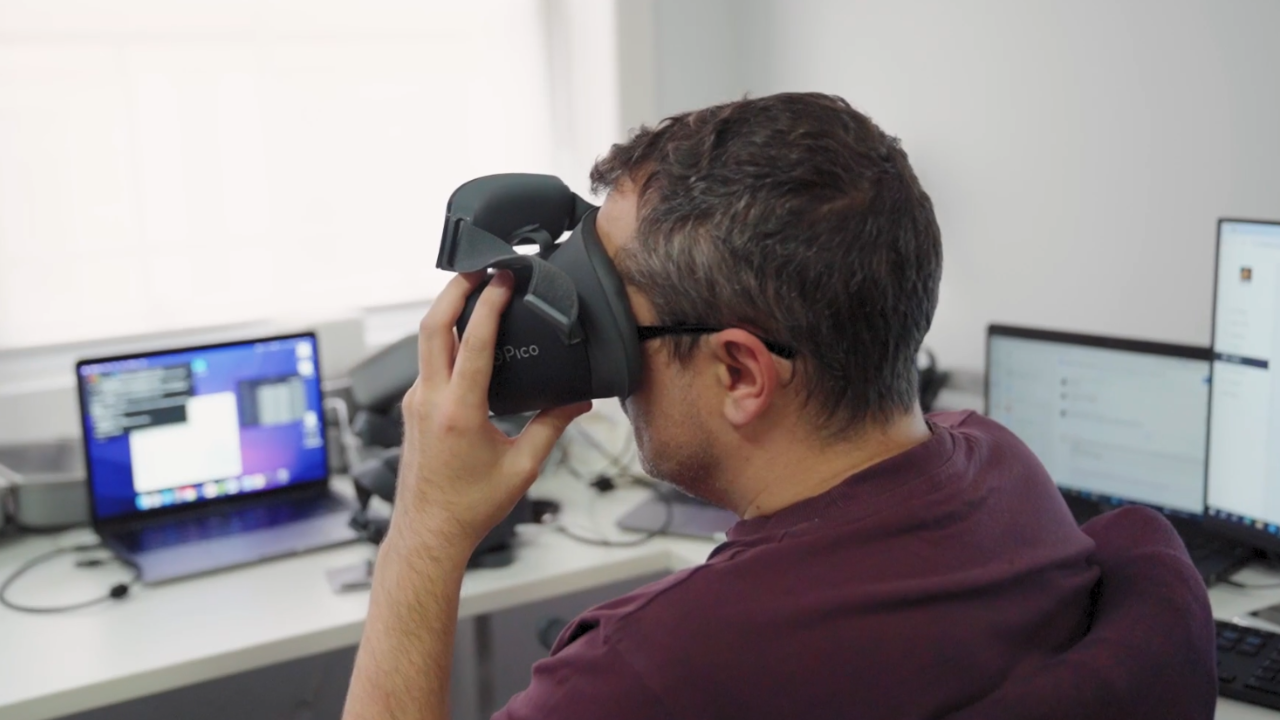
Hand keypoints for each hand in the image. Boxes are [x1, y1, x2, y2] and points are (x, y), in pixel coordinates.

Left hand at [390, 270, 590, 552]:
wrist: (429, 533)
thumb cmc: (470, 507)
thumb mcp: (523, 466)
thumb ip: (552, 426)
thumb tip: (580, 400)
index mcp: (459, 412)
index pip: (474, 342)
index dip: (489, 304)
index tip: (503, 280)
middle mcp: (430, 401)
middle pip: (432, 326)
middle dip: (453, 290)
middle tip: (478, 267)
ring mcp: (415, 403)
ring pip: (425, 342)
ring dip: (447, 312)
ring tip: (472, 292)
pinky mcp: (412, 409)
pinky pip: (426, 362)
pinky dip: (444, 340)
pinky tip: (464, 337)